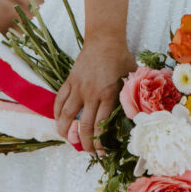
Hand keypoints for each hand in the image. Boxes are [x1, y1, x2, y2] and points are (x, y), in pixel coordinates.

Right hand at [53, 38, 136, 153]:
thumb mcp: (130, 77)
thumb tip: (133, 117)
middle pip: (84, 126)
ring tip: (69, 141)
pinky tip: (59, 122)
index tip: (102, 152)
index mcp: (109, 94)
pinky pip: (59, 101)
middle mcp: (91, 93)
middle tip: (89, 152)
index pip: (101, 126)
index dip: (100, 143)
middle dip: (86, 144)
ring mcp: (78, 87)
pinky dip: (57, 114)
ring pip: (66, 116)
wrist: (104, 39)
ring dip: (65, 132)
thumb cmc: (121, 58)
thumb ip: (129, 96)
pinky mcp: (69, 81)